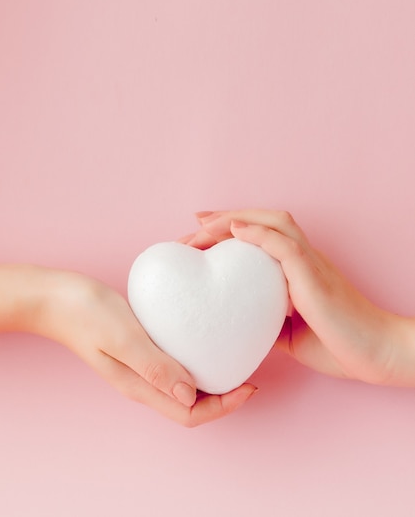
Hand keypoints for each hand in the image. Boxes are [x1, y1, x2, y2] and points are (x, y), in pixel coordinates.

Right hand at [0, 265, 255, 425]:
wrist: (56, 298)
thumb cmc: (85, 314)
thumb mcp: (121, 337)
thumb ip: (154, 365)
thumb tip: (191, 395)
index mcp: (140, 386)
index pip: (190, 413)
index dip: (225, 406)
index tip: (250, 384)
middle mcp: (144, 381)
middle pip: (193, 402)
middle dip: (225, 394)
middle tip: (250, 367)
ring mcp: (142, 365)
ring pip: (186, 382)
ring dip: (213, 373)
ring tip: (236, 350)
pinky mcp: (141, 346)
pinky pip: (176, 359)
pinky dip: (196, 352)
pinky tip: (207, 330)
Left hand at [181, 210, 414, 386]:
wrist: (378, 355)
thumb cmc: (341, 345)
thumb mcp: (291, 334)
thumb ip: (268, 322)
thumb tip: (239, 324)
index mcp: (299, 270)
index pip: (263, 237)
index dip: (232, 229)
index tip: (201, 232)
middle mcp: (305, 260)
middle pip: (265, 221)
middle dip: (227, 217)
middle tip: (195, 224)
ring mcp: (312, 265)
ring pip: (275, 223)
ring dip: (237, 220)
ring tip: (206, 225)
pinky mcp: (315, 278)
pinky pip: (286, 247)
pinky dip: (260, 234)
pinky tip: (237, 230)